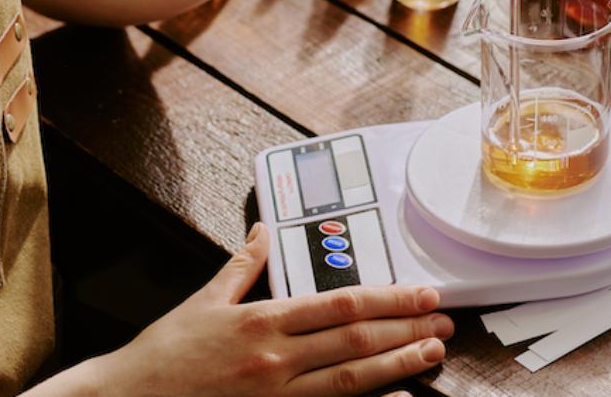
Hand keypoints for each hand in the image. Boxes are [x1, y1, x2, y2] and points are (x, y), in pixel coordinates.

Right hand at [91, 223, 452, 396]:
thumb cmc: (167, 354)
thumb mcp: (204, 300)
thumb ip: (241, 264)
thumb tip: (264, 230)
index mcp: (262, 320)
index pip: (339, 304)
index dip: (386, 299)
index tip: (419, 292)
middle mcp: (278, 359)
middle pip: (355, 340)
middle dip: (406, 328)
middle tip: (443, 320)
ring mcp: (278, 396)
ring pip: (352, 379)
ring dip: (398, 364)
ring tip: (433, 352)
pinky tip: (394, 394)